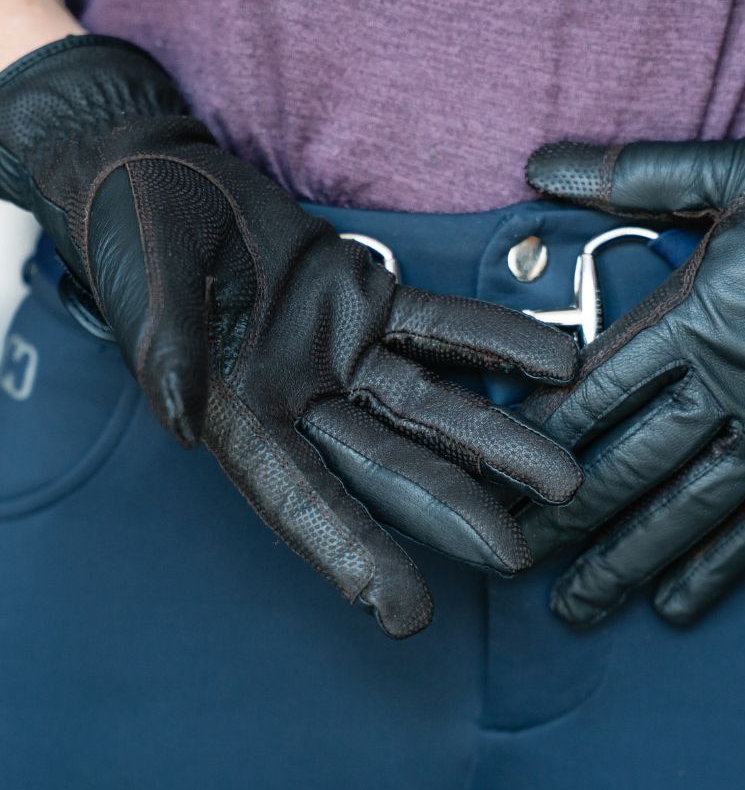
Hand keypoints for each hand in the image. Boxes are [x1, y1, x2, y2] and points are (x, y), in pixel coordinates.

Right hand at [0, 35, 581, 636]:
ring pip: (432, 405)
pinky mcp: (371, 303)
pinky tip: (558, 363)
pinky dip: (499, 342)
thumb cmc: (135, 236)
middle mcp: (303, 399)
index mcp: (242, 416)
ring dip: (498, 439)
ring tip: (564, 477)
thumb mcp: (145, 289)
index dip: (353, 554)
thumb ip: (167, 350)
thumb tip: (179, 418)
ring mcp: (345, 354)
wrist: (160, 176)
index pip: (304, 498)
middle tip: (515, 556)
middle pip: (388, 464)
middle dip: (452, 509)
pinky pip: (444, 326)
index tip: (408, 613)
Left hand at [517, 65, 744, 627]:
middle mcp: (729, 383)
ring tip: (576, 605)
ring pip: (688, 506)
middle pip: (628, 463)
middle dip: (563, 517)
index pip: (596, 389)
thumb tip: (539, 163)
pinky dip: (722, 566)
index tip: (493, 471)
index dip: (538, 434)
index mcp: (695, 316)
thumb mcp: (730, 174)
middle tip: (510, 561)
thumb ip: (634, 176)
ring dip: (627, 558)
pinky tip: (678, 605)